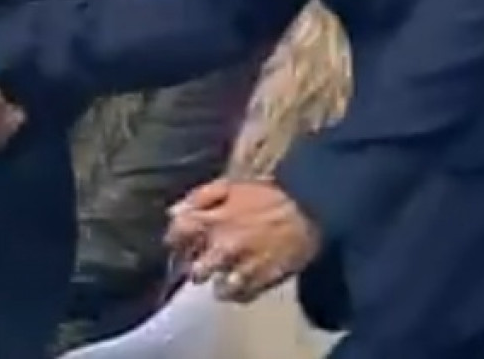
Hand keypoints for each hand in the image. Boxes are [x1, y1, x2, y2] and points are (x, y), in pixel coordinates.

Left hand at [167, 180, 320, 302]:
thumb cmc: (270, 196)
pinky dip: (241, 291)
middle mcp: (222, 248)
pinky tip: (247, 279)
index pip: (176, 237)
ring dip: (222, 281)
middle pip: (194, 272)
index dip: (177, 240)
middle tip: (209, 259)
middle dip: (200, 266)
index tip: (184, 241)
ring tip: (231, 271)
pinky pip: (241, 298)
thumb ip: (200, 198)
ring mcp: (241, 269)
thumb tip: (173, 213)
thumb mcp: (232, 185)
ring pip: (217, 289)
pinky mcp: (261, 284)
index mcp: (213, 220)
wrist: (311, 211)